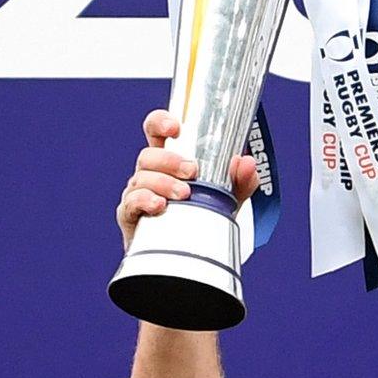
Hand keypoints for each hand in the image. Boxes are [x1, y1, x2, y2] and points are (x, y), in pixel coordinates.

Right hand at [116, 109, 258, 250]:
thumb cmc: (201, 217)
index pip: (156, 131)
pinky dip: (145, 201)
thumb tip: (247, 163)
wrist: (187, 254)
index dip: (161, 122)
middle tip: (192, 171)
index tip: (175, 127)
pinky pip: (131, 203)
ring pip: (141, 178)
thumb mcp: (226, 198)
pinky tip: (160, 205)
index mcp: (168, 160)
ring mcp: (137, 193)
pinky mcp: (130, 215)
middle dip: (170, 160)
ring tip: (184, 194)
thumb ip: (240, 180)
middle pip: (148, 155)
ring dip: (163, 182)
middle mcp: (150, 173)